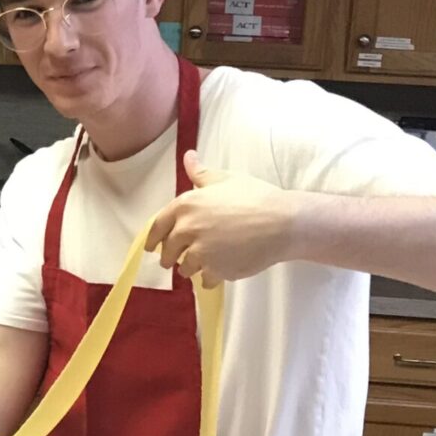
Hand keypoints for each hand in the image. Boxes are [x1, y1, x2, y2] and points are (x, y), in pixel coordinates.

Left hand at [145, 151, 298, 287]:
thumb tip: (188, 156)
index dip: (153, 239)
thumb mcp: (225, 179)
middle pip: (168, 251)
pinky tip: (217, 274)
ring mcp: (200, 252)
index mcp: (184, 205)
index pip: (157, 227)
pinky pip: (204, 279)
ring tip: (199, 266)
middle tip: (173, 261)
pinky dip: (209, 278)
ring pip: (185, 268)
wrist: (282, 223)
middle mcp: (187, 229)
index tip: (152, 247)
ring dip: (190, 268)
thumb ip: (201, 173)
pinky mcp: (215, 270)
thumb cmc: (256, 197)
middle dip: (170, 257)